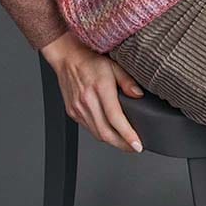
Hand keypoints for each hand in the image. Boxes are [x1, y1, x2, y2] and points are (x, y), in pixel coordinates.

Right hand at [40, 31, 145, 152]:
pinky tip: (109, 133)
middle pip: (106, 133)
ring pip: (97, 134)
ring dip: (112, 142)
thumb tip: (139, 95)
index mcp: (100, 89)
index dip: (128, 135)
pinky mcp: (72, 112)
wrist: (67, 58)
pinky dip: (100, 134)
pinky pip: (89, 129)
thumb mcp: (114, 65)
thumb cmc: (90, 60)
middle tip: (135, 148)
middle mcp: (87, 101)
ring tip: (125, 143)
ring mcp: (78, 108)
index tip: (137, 145)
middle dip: (122, 145)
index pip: (115, 119)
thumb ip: (127, 81)